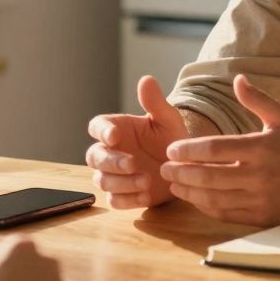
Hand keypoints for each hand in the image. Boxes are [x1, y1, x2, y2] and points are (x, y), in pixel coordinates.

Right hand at [86, 76, 188, 208]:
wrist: (185, 166)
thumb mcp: (168, 119)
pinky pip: (115, 201)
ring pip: (102, 181)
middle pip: (94, 157)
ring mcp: (114, 175)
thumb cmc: (172, 138)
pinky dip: (128, 200)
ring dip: (121, 183)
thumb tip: (146, 79)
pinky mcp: (122, 195)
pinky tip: (145, 195)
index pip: (97, 126)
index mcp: (117, 129)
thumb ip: (155, 102)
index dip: (101, 131)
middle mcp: (110, 152)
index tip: (114, 136)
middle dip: (110, 161)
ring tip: (146, 180)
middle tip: (131, 163)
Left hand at [161, 74, 279, 225]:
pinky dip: (206, 207)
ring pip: (213, 198)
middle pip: (208, 175)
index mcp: (261, 147)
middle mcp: (259, 175)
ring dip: (189, 192)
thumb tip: (237, 79)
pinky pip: (226, 213)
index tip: (171, 149)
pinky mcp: (262, 217)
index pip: (215, 149)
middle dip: (181, 172)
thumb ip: (257, 99)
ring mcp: (260, 199)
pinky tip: (195, 198)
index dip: (188, 150)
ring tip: (174, 183)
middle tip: (164, 167)